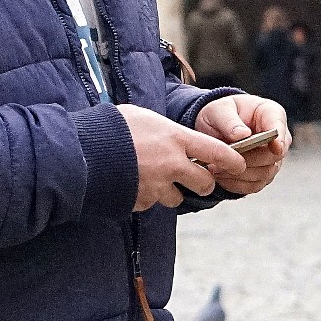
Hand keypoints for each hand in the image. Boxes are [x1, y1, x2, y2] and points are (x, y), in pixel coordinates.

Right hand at [119, 104, 242, 211]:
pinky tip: (132, 183)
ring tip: (151, 177)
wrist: (81, 151)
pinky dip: (146, 196)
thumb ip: (164, 130)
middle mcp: (172, 164)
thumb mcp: (142, 116)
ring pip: (177, 197)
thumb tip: (172, 136)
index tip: (239, 164)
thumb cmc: (111, 127)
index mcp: (176, 139)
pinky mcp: (142, 202)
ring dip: (170, 191)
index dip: (233, 160)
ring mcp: (157, 186)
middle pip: (205, 183)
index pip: (218, 152)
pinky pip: (151, 203)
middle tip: (196, 178)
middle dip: (203, 182)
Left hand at [195, 94, 289, 196]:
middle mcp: (278, 139)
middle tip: (224, 160)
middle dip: (248, 159)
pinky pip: (254, 186)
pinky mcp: (263, 176)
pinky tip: (221, 175)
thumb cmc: (221, 114)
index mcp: (271, 114)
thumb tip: (242, 134)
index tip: (275, 147)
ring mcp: (273, 159)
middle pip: (273, 156)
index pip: (280, 129)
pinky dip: (236, 183)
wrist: (214, 129)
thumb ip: (229, 121)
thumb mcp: (219, 110)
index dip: (280, 140)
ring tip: (217, 167)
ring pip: (264, 174)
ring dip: (239, 173)